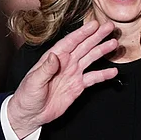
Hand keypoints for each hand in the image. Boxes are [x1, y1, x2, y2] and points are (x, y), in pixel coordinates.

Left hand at [8, 20, 118, 138]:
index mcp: (52, 58)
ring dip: (101, 51)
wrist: (31, 114)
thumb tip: (53, 56)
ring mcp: (72, 74)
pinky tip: (113, 71)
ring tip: (114, 44)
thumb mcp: (33, 81)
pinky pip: (93, 78)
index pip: (70, 42)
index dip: (82, 33)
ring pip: (90, 59)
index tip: (94, 25)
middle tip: (108, 27)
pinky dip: (103, 75)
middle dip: (96, 37)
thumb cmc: (27, 96)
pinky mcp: (77, 86)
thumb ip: (45, 69)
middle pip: (83, 46)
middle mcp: (64, 63)